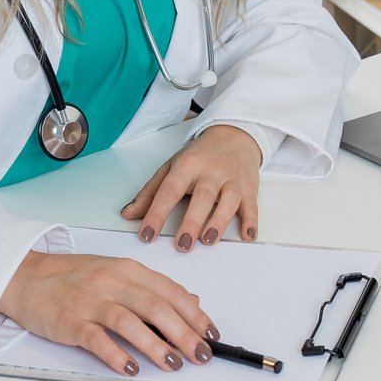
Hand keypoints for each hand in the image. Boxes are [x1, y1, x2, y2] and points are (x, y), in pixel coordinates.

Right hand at [0, 252, 218, 376]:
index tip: (212, 334)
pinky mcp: (70, 321)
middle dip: (184, 333)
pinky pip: (97, 339)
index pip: (170, 291)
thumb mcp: (116, 272)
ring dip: (156, 345)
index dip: (195, 314)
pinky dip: (116, 354)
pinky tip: (131, 368)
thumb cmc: (72, 276)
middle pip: (156, 307)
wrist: (24, 276)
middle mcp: (112, 282)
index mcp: (128, 269)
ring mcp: (90, 301)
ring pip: (130, 322)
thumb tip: (190, 302)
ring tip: (174, 363)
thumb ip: (151, 287)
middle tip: (201, 354)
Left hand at [120, 124, 260, 250]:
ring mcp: (232, 180)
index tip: (146, 235)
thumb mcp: (171, 167)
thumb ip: (150, 192)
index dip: (157, 214)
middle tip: (182, 244)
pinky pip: (252, 205)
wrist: (234, 135)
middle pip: (202, 197)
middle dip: (192, 221)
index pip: (169, 191)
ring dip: (219, 221)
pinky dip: (251, 221)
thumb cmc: (200, 155)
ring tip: (208, 240)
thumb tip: (129, 214)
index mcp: (186, 166)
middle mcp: (210, 172)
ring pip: (228, 200)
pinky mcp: (249, 188)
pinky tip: (246, 236)